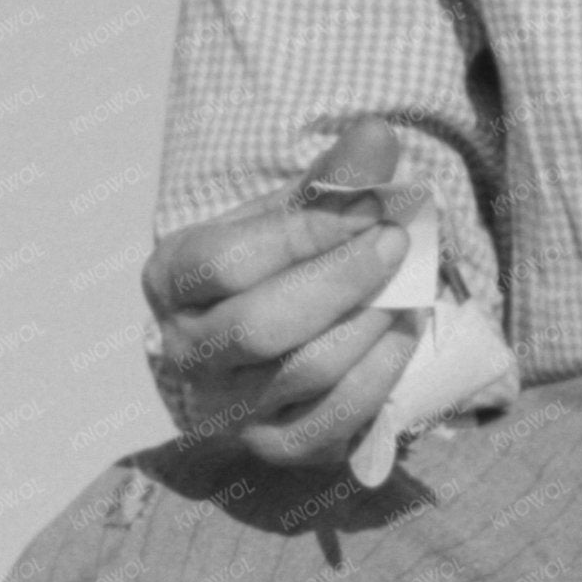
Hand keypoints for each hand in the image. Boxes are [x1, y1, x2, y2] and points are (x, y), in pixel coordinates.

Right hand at [140, 118, 419, 470]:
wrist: (281, 321)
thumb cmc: (285, 255)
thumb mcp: (298, 206)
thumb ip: (336, 175)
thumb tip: (376, 135)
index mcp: (173, 278)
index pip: (229, 261)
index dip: (306, 233)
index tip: (372, 208)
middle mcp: (185, 350)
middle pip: (261, 326)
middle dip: (343, 279)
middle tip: (397, 242)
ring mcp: (226, 407)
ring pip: (303, 372)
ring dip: (370, 322)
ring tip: (408, 286)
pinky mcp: (274, 445)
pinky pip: (331, 422)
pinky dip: (379, 376)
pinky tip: (402, 333)